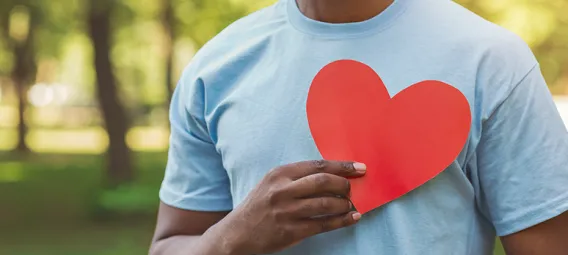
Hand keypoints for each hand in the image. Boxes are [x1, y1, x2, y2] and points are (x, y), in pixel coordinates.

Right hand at [215, 160, 365, 254]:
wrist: (237, 233)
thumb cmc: (259, 205)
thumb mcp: (271, 183)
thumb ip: (296, 178)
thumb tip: (332, 175)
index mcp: (279, 174)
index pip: (317, 165)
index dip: (342, 166)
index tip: (359, 168)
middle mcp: (282, 191)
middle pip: (323, 182)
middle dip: (344, 184)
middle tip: (352, 188)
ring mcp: (287, 212)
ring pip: (326, 204)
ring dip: (345, 204)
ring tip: (351, 204)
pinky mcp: (291, 231)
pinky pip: (324, 224)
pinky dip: (342, 221)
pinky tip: (352, 218)